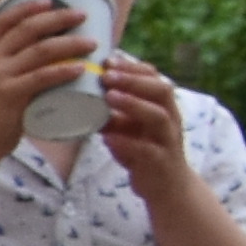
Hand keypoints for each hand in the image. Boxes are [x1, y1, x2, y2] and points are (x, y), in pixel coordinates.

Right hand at [0, 0, 87, 153]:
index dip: (27, 7)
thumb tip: (48, 60)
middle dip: (58, 18)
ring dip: (70, 43)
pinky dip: (64, 71)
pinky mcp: (10, 96)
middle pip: (27, 29)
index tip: (50, 0)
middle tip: (82, 16)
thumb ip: (13, 69)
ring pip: (40, 51)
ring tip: (92, 43)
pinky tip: (81, 69)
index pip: (4, 20)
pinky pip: (41, 78)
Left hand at [99, 50, 192, 193]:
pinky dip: (128, 142)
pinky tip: (109, 137)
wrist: (166, 185)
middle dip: (133, 80)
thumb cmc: (142, 149)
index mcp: (162, 106)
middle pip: (161, 90)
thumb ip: (109, 109)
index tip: (107, 59)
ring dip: (134, 104)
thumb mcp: (126, 126)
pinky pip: (147, 150)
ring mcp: (167, 140)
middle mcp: (170, 118)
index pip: (154, 77)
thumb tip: (76, 89)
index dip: (133, 67)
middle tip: (106, 74)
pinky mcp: (160, 162)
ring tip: (109, 96)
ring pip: (159, 116)